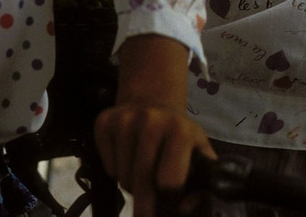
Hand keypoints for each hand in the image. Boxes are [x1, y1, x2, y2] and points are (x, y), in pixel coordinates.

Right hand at [94, 35, 215, 216]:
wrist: (152, 100)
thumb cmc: (178, 135)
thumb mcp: (199, 153)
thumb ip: (201, 184)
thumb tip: (185, 209)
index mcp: (180, 130)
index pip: (170, 182)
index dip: (171, 199)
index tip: (170, 203)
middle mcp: (151, 119)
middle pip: (143, 182)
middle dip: (145, 206)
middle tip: (145, 216)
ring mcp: (124, 119)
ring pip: (123, 178)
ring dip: (132, 186)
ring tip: (143, 172)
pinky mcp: (103, 122)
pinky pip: (108, 168)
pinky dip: (116, 172)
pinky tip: (127, 157)